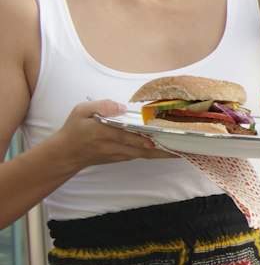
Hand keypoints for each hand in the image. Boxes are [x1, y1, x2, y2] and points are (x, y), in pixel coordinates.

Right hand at [57, 100, 176, 166]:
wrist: (67, 153)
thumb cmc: (74, 129)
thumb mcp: (81, 111)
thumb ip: (101, 106)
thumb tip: (122, 107)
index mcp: (101, 133)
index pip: (124, 136)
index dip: (140, 139)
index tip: (155, 139)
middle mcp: (113, 146)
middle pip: (141, 149)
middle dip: (162, 149)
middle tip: (184, 146)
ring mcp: (119, 155)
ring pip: (145, 155)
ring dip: (164, 153)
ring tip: (186, 149)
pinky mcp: (123, 158)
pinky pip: (143, 156)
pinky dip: (157, 153)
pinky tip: (172, 149)